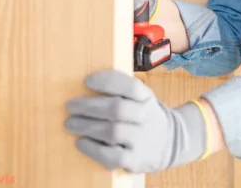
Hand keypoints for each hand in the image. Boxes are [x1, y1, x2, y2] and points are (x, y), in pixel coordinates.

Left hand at [64, 69, 208, 172]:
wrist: (170, 142)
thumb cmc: (143, 116)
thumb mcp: (141, 97)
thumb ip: (121, 90)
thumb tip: (86, 83)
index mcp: (146, 97)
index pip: (130, 86)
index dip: (107, 81)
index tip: (86, 81)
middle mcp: (146, 117)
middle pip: (117, 109)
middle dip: (89, 106)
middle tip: (70, 105)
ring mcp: (142, 140)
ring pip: (112, 132)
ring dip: (87, 126)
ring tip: (70, 123)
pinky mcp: (136, 160)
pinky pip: (112, 156)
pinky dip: (93, 149)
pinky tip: (81, 142)